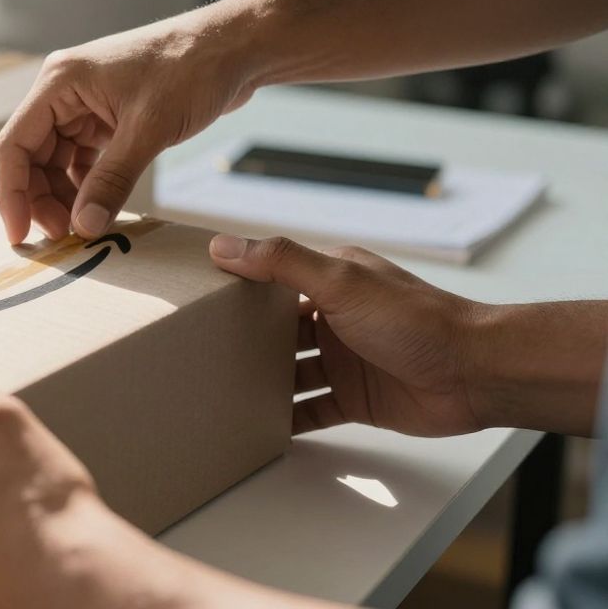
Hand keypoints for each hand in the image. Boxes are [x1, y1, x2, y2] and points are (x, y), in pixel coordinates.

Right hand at [0, 13, 258, 243]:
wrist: (234, 48)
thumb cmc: (191, 69)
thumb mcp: (147, 130)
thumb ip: (111, 181)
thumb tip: (83, 227)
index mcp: (60, 83)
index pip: (15, 145)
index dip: (12, 194)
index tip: (19, 235)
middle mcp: (64, 93)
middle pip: (32, 158)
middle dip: (42, 200)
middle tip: (64, 238)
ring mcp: (86, 106)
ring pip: (56, 162)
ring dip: (64, 197)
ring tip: (82, 229)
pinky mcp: (108, 118)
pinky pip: (84, 160)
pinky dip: (87, 187)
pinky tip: (98, 209)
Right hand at [209, 235, 487, 436]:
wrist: (475, 373)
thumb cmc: (416, 319)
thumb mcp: (340, 281)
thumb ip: (281, 262)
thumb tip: (223, 247)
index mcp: (330, 280)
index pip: (272, 276)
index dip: (237, 283)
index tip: (196, 292)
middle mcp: (334, 317)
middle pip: (275, 327)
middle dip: (241, 337)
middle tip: (197, 348)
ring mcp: (344, 359)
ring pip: (289, 370)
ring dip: (260, 379)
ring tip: (217, 389)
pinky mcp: (355, 399)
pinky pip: (311, 409)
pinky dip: (286, 418)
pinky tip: (256, 425)